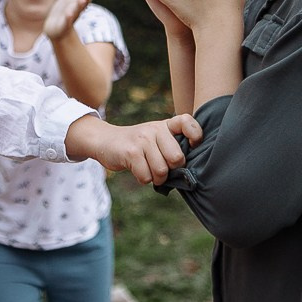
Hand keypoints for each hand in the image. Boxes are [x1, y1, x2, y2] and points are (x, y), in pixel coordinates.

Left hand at [43, 0, 99, 39]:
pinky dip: (68, 18)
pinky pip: (67, 21)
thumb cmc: (64, 10)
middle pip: (84, 1)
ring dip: (80, 5)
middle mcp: (77, 8)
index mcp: (79, 1)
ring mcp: (71, 17)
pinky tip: (68, 13)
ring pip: (77, 10)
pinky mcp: (64, 25)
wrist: (56, 29)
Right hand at [65, 113, 202, 184]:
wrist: (106, 141)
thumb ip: (172, 147)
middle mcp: (155, 129)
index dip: (196, 136)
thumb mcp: (156, 138)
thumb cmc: (138, 146)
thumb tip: (189, 173)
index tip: (192, 147)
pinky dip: (143, 179)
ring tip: (149, 170)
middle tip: (161, 168)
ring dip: (156, 178)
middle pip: (177, 159)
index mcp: (166, 125)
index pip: (187, 122)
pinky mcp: (131, 152)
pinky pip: (146, 176)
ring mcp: (143, 139)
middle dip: (171, 170)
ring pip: (161, 171)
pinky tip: (137, 170)